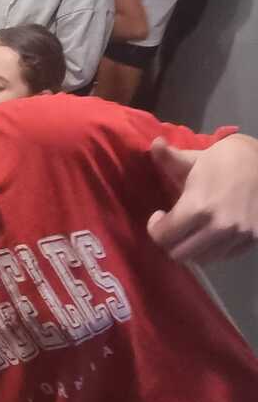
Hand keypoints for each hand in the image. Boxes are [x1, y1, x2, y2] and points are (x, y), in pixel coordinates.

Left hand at [147, 135, 257, 262]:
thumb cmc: (218, 162)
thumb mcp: (190, 160)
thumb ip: (167, 157)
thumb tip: (154, 142)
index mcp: (198, 206)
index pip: (164, 236)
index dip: (155, 228)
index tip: (159, 216)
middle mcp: (219, 226)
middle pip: (180, 254)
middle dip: (170, 241)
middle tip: (171, 226)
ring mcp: (239, 236)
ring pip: (202, 259)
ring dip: (191, 247)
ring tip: (191, 230)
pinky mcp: (253, 241)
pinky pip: (223, 256)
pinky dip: (212, 249)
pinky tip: (209, 232)